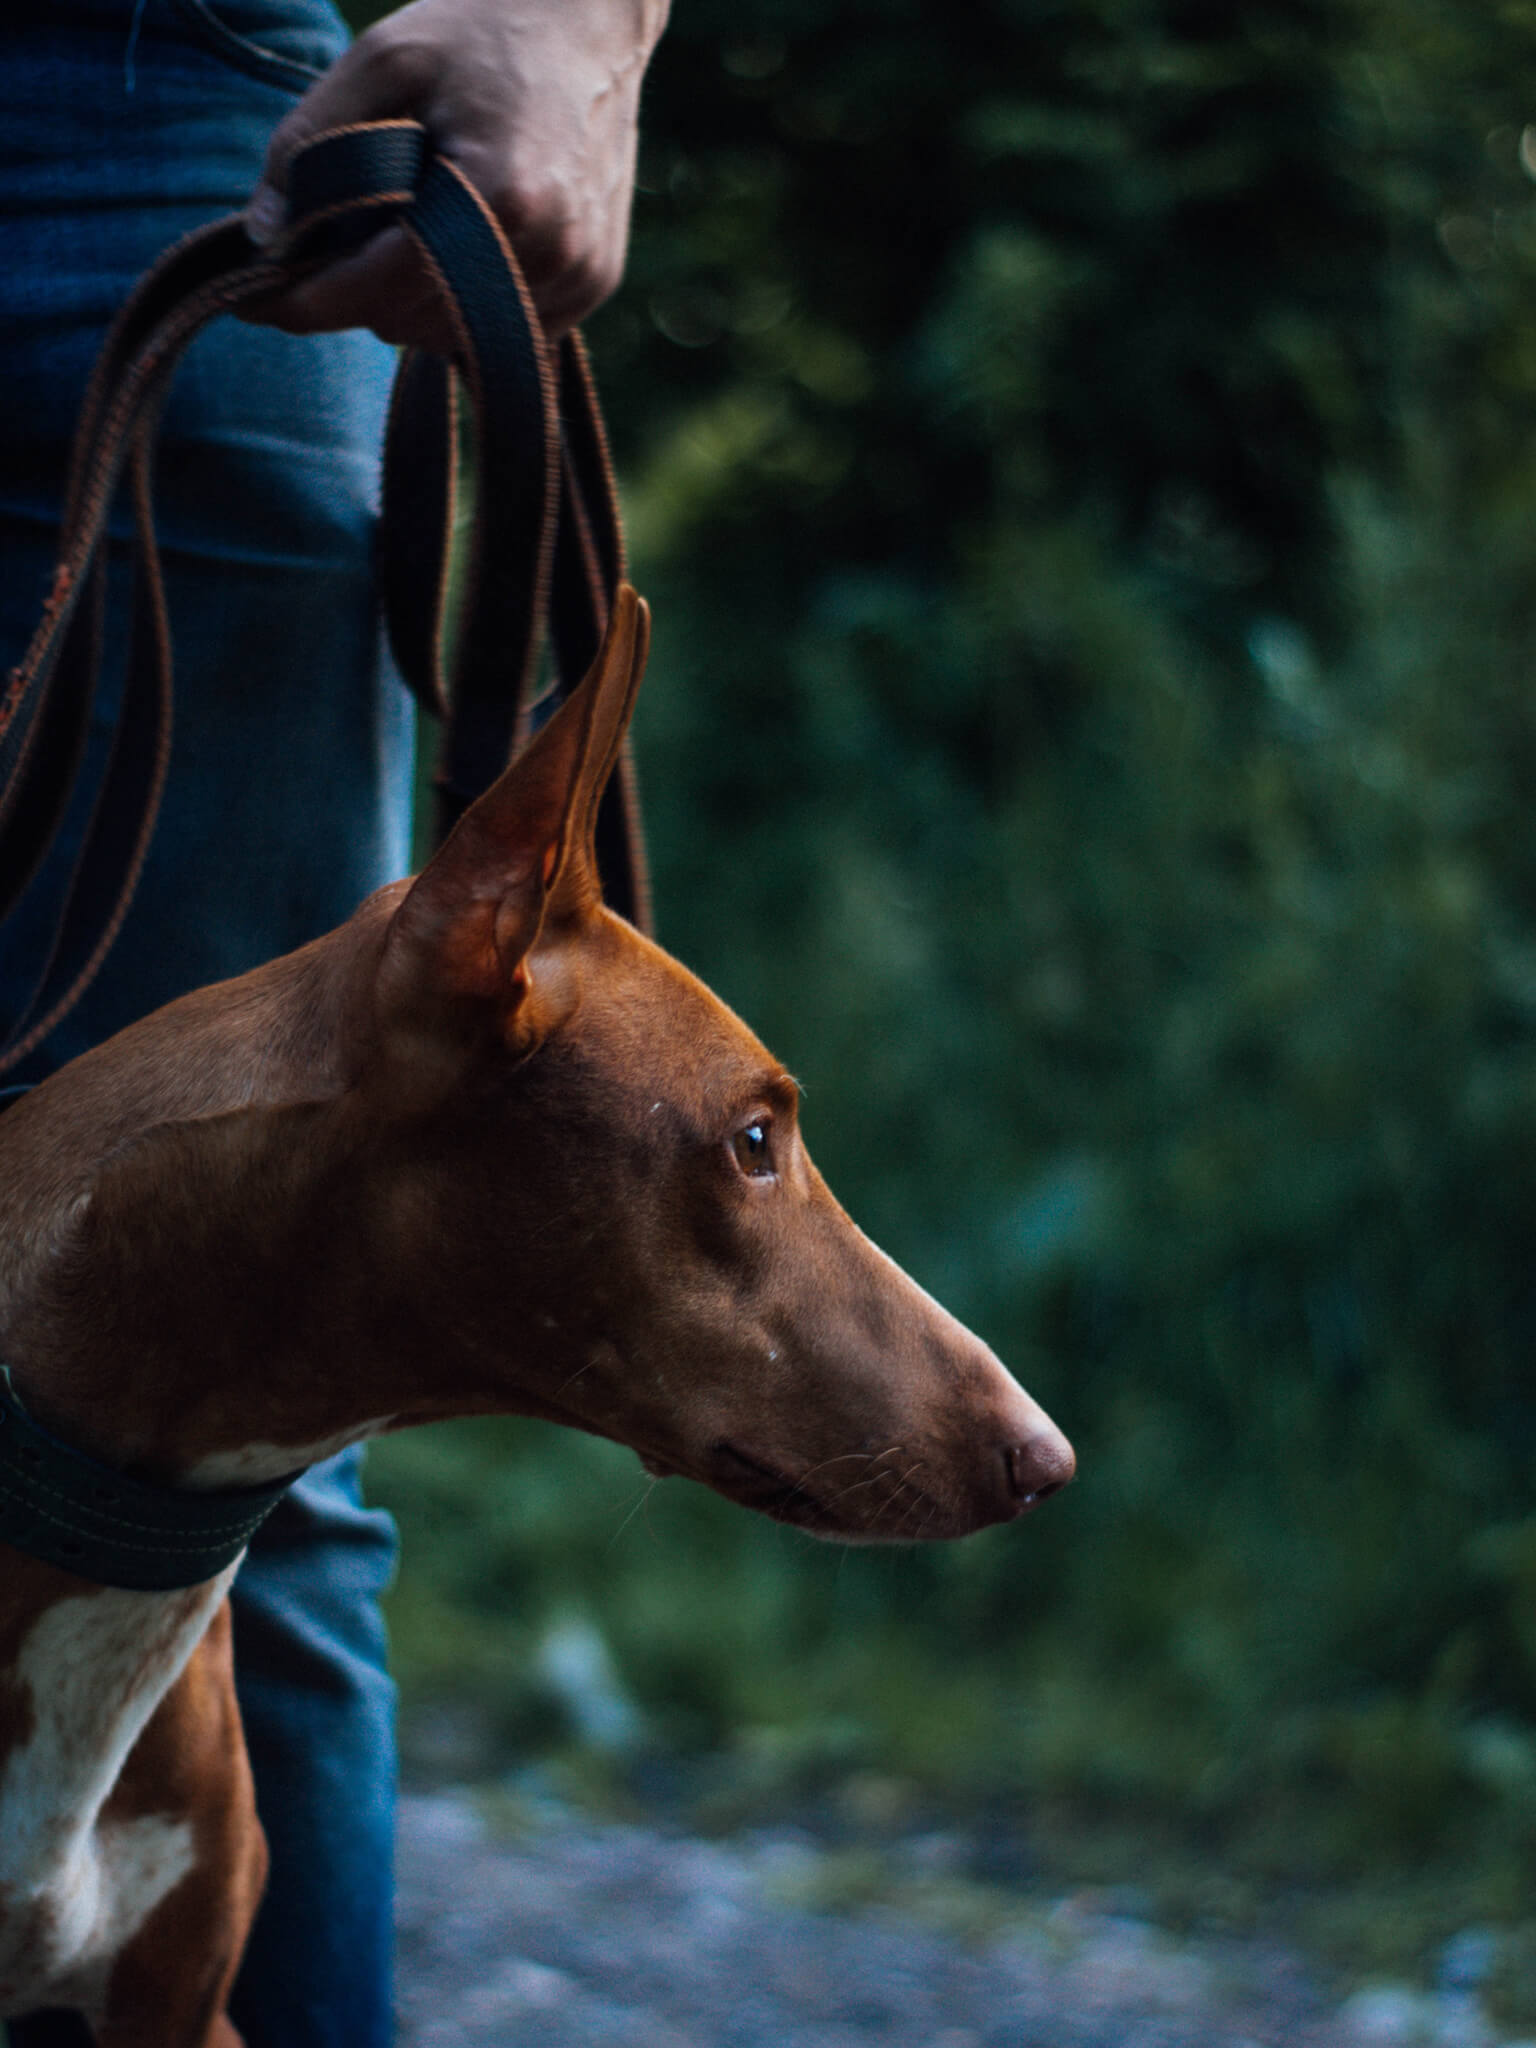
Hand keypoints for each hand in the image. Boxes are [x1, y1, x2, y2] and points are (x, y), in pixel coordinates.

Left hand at [241, 0, 669, 348]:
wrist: (588, 23)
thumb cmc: (479, 33)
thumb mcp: (380, 60)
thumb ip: (309, 142)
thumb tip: (261, 236)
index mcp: (502, 192)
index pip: (381, 285)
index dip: (308, 298)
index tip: (252, 303)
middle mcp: (552, 248)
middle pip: (410, 320)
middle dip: (361, 289)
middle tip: (343, 234)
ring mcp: (581, 273)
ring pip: (450, 337)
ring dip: (410, 300)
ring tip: (409, 228)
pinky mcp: (596, 284)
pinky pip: (499, 333)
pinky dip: (461, 303)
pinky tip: (461, 242)